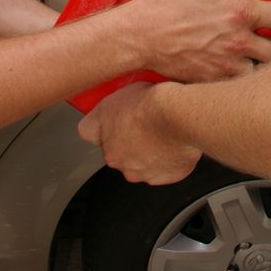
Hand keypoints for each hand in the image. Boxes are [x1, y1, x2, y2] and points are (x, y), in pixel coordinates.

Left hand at [78, 82, 199, 183]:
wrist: (179, 116)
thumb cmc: (152, 104)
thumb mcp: (120, 93)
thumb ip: (111, 110)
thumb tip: (115, 109)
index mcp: (104, 141)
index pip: (91, 133)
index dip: (101, 125)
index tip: (110, 118)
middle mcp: (120, 162)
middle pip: (119, 150)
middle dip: (130, 139)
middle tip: (145, 122)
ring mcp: (143, 172)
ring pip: (143, 162)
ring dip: (150, 151)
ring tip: (164, 131)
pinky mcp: (166, 177)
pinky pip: (166, 168)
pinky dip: (170, 158)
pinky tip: (175, 141)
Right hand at [123, 0, 270, 81]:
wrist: (136, 37)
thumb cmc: (161, 4)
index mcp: (239, 13)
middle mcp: (238, 42)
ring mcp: (225, 65)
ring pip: (263, 75)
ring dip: (267, 68)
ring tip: (264, 59)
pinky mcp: (211, 82)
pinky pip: (238, 89)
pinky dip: (243, 83)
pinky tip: (238, 73)